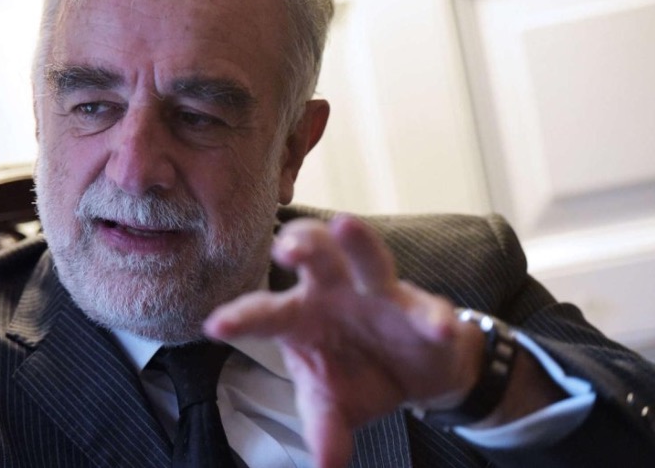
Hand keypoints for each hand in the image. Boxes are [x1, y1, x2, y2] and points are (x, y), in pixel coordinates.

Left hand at [203, 215, 484, 467]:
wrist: (415, 373)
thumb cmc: (358, 376)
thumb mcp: (333, 407)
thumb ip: (324, 429)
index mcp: (301, 317)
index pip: (266, 313)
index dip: (242, 319)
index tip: (215, 326)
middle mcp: (335, 294)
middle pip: (314, 258)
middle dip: (300, 246)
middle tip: (284, 249)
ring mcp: (379, 294)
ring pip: (367, 259)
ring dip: (359, 243)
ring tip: (346, 225)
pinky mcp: (420, 307)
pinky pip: (426, 310)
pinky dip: (434, 319)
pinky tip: (440, 329)